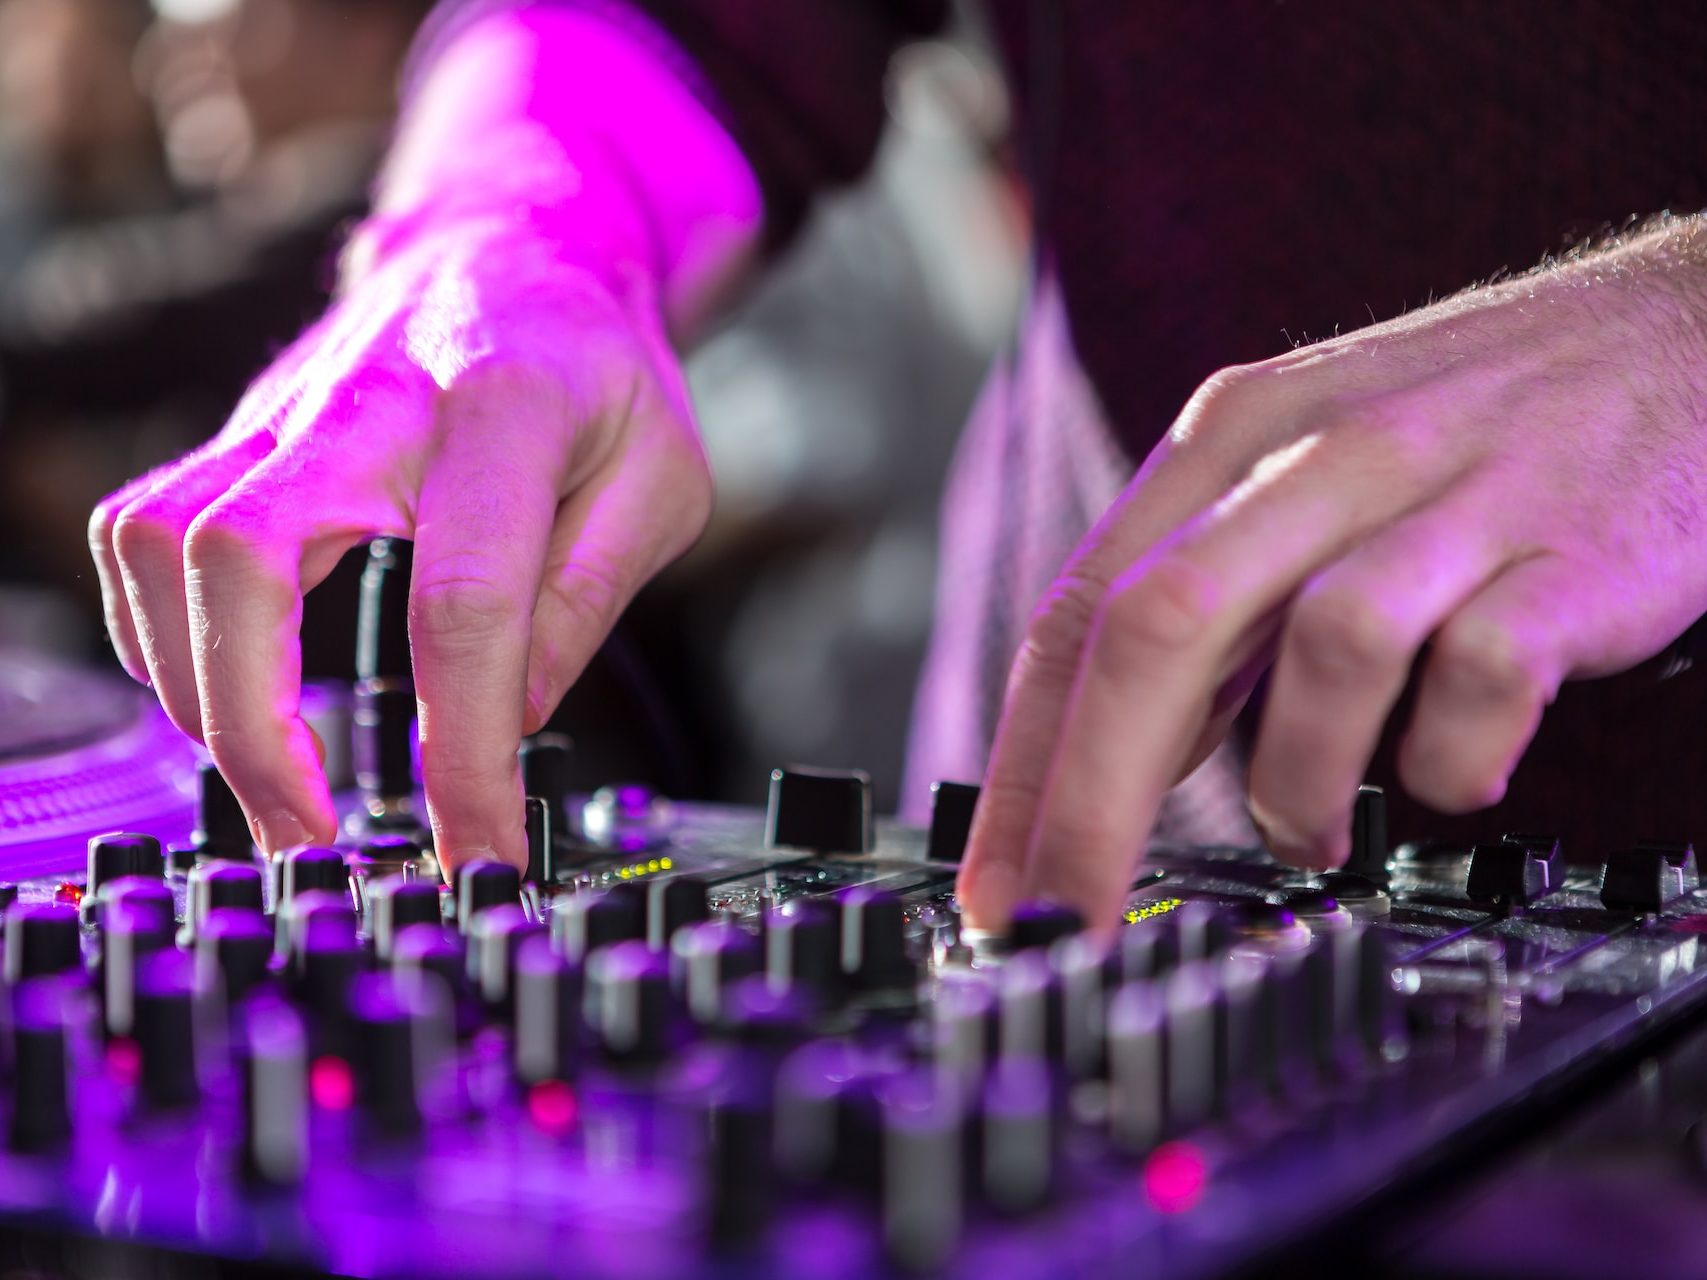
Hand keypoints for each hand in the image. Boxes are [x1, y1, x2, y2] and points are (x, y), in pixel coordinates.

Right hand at [88, 224, 711, 870]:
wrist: (515, 247)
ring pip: (161, 541)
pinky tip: (222, 695)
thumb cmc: (600, 372)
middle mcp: (369, 399)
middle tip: (311, 833)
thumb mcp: (661, 483)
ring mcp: (286, 409)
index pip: (465, 606)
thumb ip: (588, 599)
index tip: (479, 845)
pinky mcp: (241, 431)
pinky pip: (142, 531)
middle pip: (244, 554)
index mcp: (505, 411)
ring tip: (269, 783)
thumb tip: (509, 721)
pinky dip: (159, 632)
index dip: (466, 751)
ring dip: (195, 687)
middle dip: (255, 723)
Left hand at [958, 218, 1706, 931]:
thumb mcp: (1302, 470)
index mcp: (1231, 437)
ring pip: (1317, 657)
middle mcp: (1321, 456)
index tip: (996, 881)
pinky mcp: (1568, 553)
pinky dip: (1449, 760)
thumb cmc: (1474, 425)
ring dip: (1293, 784)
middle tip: (1073, 916)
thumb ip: (1213, 600)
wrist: (1682, 331)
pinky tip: (1452, 764)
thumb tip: (1118, 755)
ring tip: (1307, 828)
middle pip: (1157, 633)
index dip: (1021, 764)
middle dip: (1092, 801)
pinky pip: (1477, 681)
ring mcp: (1450, 499)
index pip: (1079, 612)